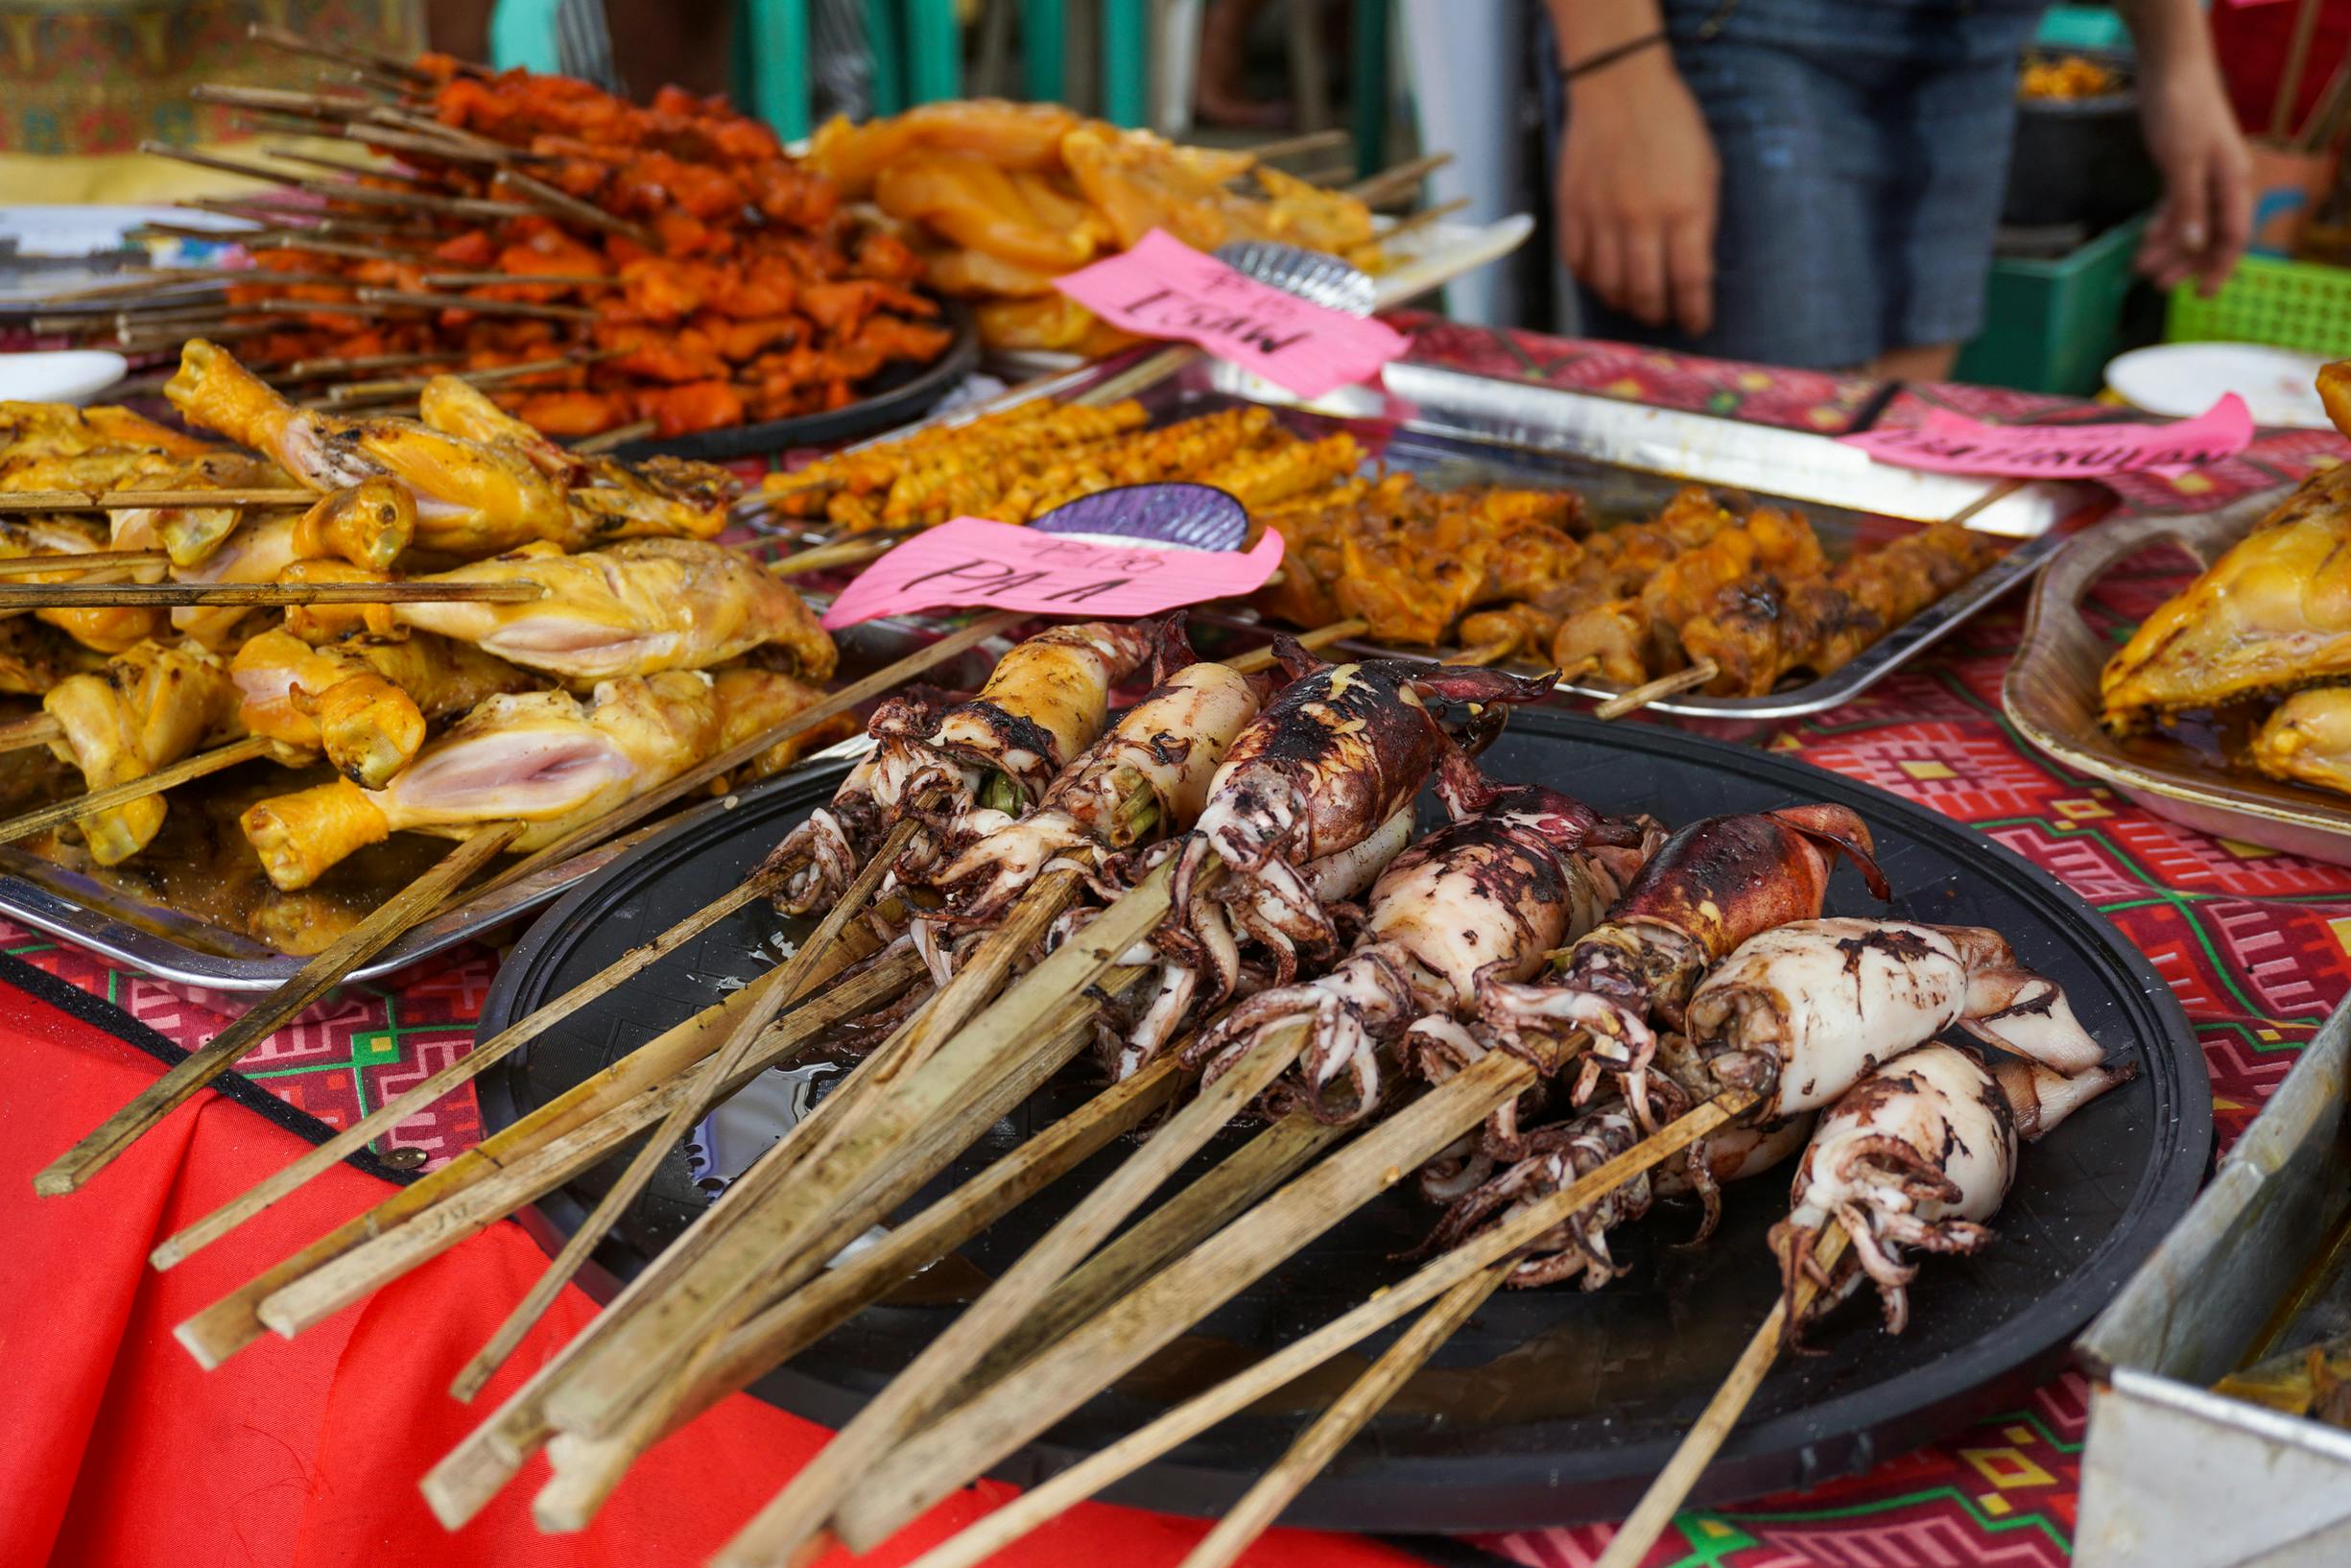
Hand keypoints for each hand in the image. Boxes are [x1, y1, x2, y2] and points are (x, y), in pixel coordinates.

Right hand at [1557, 50, 1719, 335]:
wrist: (1619, 88)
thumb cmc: (1672, 127)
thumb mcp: (1705, 171)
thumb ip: (1701, 224)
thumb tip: (1694, 274)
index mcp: (1684, 207)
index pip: (1690, 280)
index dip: (1694, 312)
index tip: (1696, 325)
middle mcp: (1641, 218)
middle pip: (1646, 292)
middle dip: (1657, 314)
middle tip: (1662, 317)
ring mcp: (1601, 215)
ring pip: (1608, 285)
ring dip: (1623, 302)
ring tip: (1633, 302)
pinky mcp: (1571, 210)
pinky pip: (1577, 264)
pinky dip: (1591, 280)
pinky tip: (1603, 278)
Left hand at [2136, 59, 2253, 294]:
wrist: (2170, 68)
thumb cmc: (2180, 112)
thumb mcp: (2182, 163)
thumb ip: (2188, 206)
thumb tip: (2194, 246)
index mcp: (2232, 182)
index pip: (2232, 237)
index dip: (2219, 268)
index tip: (2201, 296)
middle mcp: (2223, 181)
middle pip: (2210, 234)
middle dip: (2185, 262)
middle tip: (2156, 284)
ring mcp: (2203, 173)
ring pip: (2191, 222)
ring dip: (2168, 246)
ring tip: (2140, 267)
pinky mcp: (2183, 164)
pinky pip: (2177, 205)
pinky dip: (2162, 224)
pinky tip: (2144, 240)